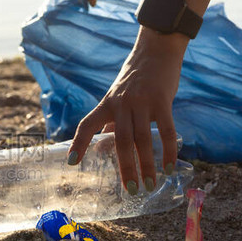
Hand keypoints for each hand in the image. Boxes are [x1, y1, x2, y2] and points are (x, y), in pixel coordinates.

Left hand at [67, 31, 185, 193]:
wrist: (157, 50)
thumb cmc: (136, 78)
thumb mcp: (117, 97)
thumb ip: (111, 122)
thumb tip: (102, 150)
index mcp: (106, 104)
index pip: (87, 125)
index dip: (78, 144)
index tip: (72, 163)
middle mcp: (121, 104)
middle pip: (120, 141)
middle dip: (125, 168)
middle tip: (131, 190)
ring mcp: (142, 102)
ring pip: (142, 140)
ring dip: (147, 166)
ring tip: (150, 186)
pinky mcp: (162, 101)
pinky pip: (165, 131)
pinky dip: (168, 152)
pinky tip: (169, 168)